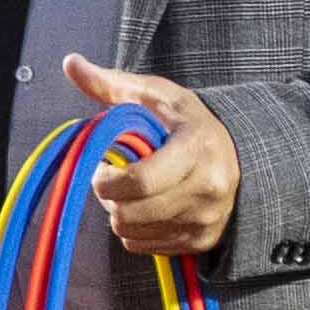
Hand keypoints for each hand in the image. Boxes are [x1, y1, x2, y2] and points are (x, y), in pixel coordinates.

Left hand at [58, 59, 242, 257]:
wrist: (238, 152)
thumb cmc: (187, 121)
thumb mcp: (153, 95)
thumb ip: (110, 83)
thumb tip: (71, 63)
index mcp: (196, 147)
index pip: (141, 182)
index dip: (107, 181)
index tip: (101, 169)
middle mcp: (207, 188)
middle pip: (130, 213)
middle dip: (109, 198)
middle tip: (112, 178)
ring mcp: (206, 219)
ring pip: (133, 233)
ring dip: (120, 213)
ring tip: (131, 190)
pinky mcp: (201, 241)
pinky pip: (145, 246)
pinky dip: (136, 229)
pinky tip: (146, 206)